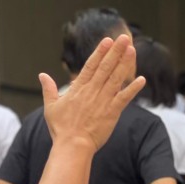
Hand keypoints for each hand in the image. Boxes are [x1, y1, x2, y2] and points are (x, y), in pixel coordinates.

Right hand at [41, 35, 144, 151]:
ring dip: (125, 63)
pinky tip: (142, 79)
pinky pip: (125, 98)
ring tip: (132, 50)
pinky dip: (133, 88)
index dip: (100, 52)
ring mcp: (103, 101)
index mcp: (78, 88)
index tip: (107, 40)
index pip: (90, 65)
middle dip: (115, 51)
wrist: (73, 145)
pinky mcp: (112, 112)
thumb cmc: (61, 128)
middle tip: (123, 37)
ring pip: (116, 78)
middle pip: (105, 67)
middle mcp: (92, 91)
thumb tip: (42, 75)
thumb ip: (48, 89)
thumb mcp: (51, 106)